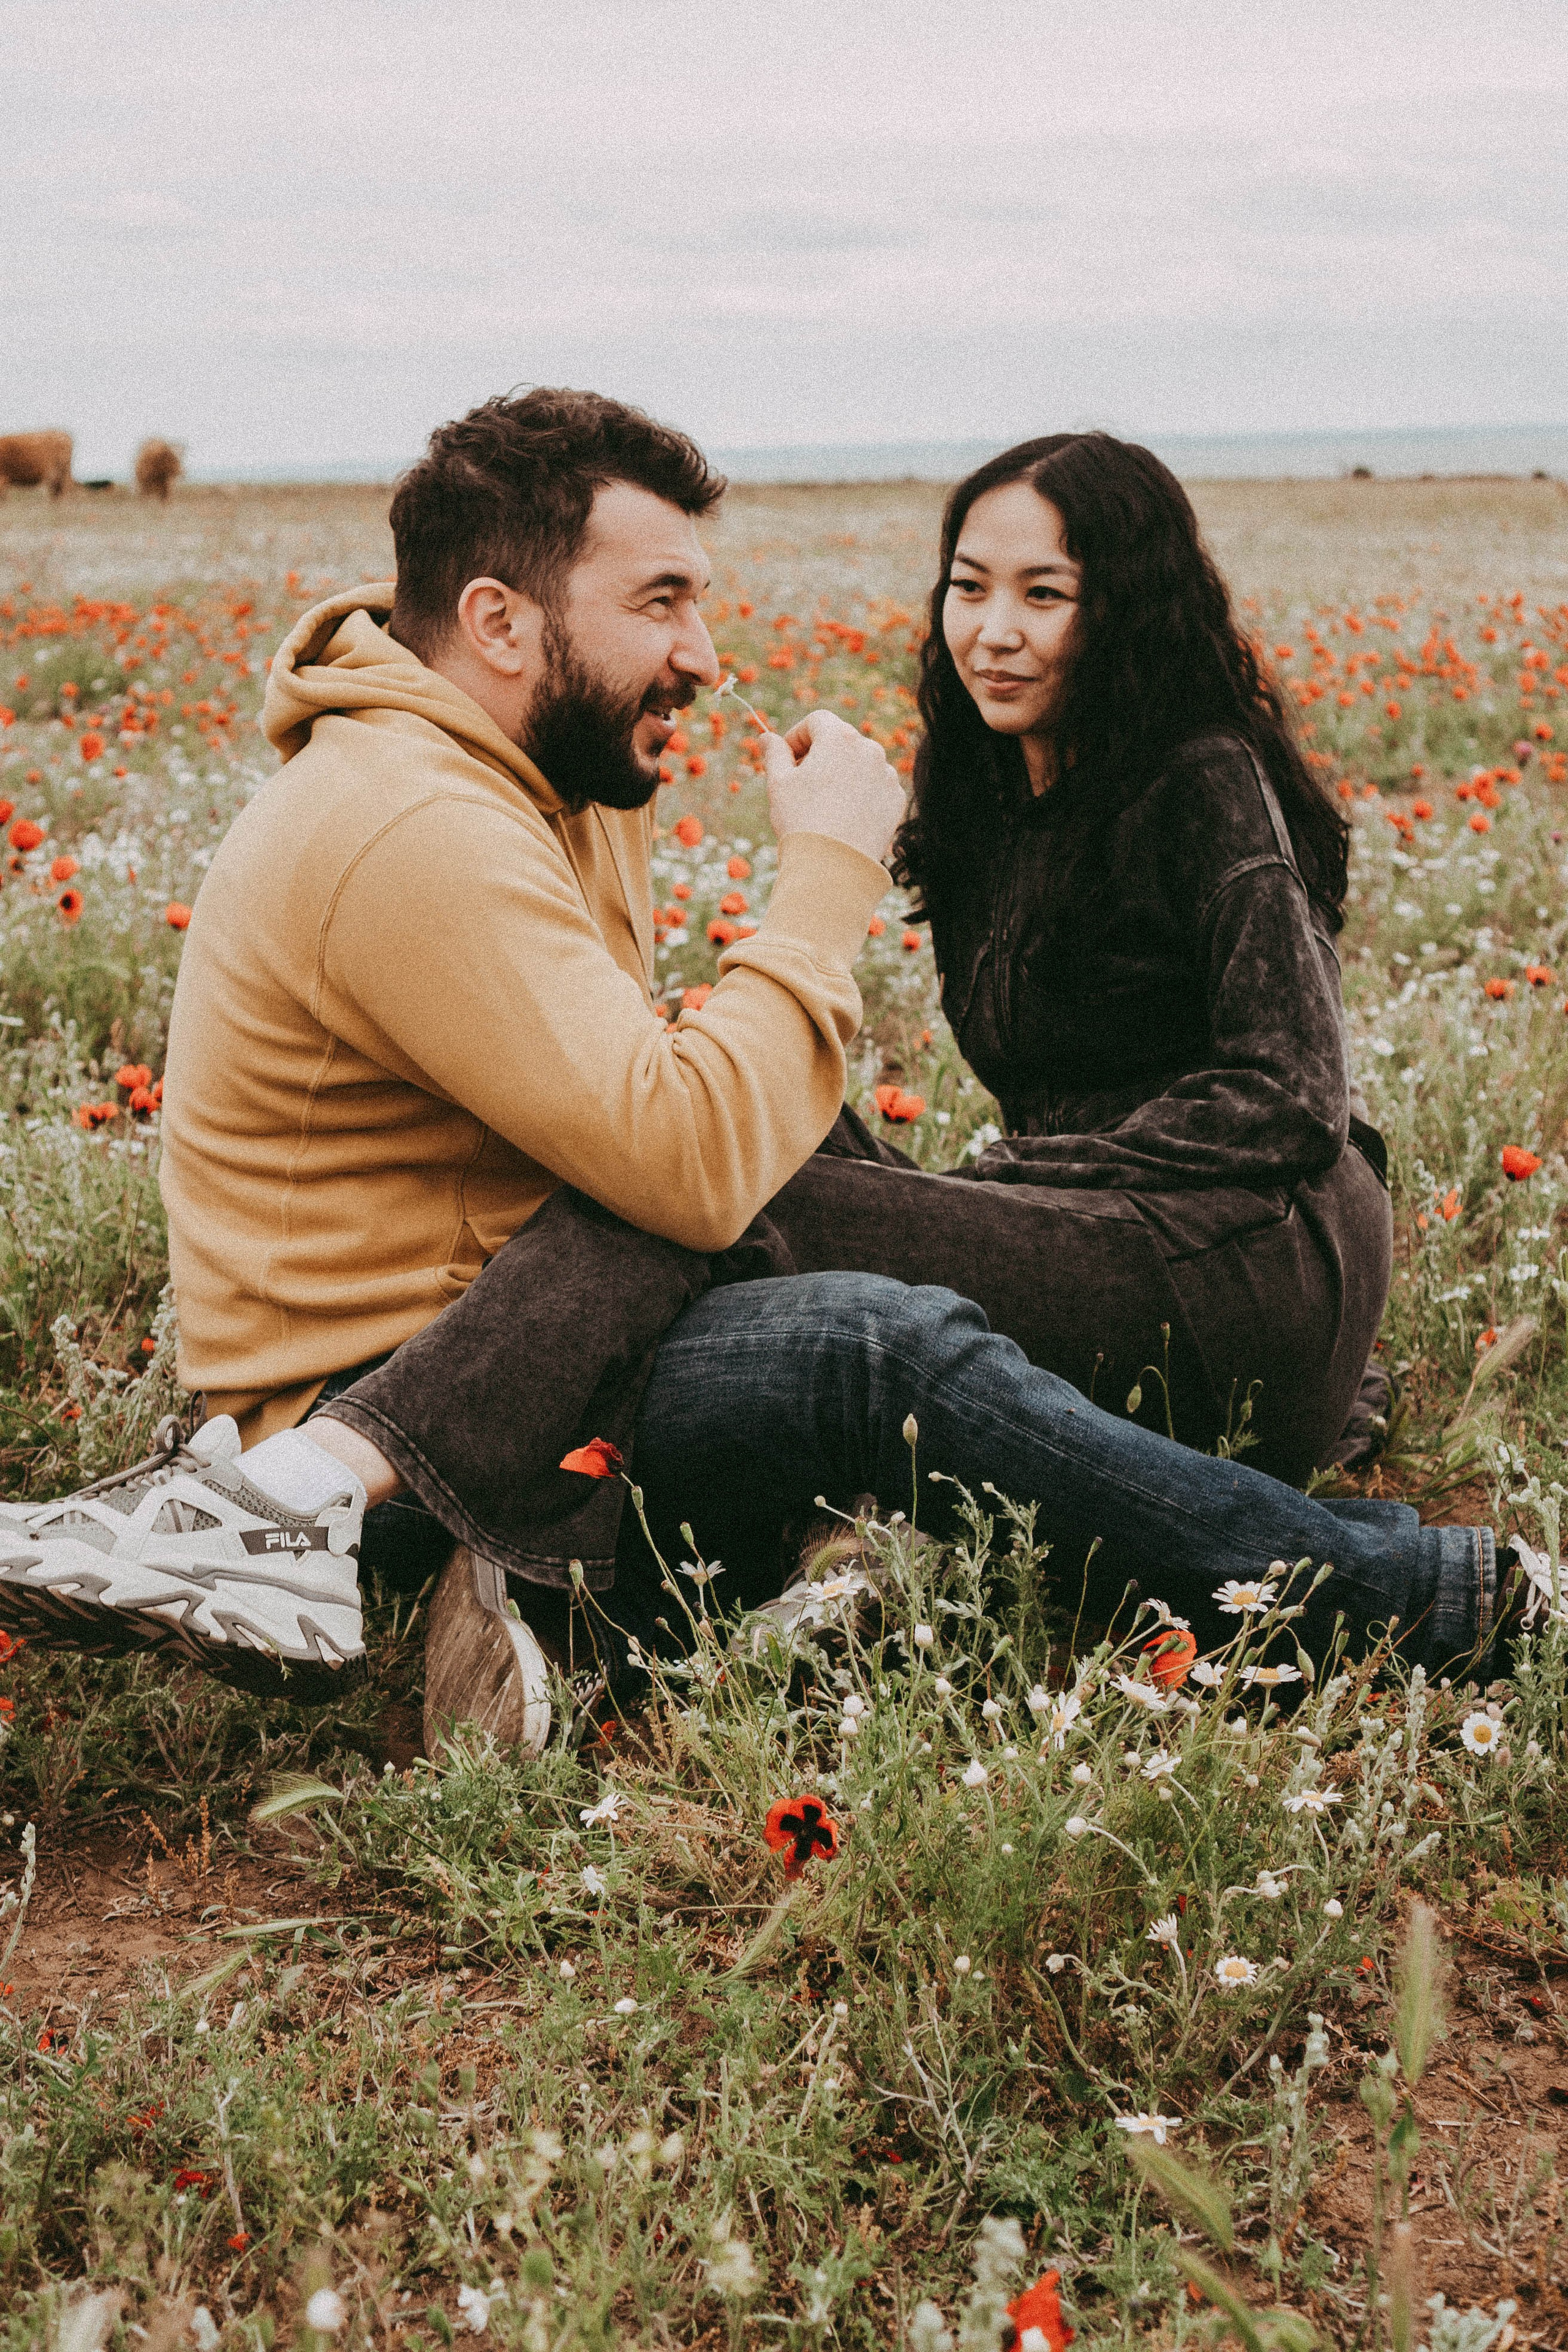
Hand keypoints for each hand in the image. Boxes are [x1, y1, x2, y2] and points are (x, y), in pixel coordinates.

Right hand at [763, 710, 905, 868]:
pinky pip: (876, 786)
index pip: (817, 721)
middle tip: (802, 781)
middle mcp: (870, 749)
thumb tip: (766, 737)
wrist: (834, 866)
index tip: (786, 758)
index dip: (797, 736)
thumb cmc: (801, 820)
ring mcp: (887, 775)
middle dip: (820, 754)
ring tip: (824, 801)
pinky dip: (861, 793)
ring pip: (860, 763)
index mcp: (840, 738)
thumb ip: (774, 753)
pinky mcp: (896, 799)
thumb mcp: (779, 782)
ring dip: (842, 772)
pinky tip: (844, 815)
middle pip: (841, 740)